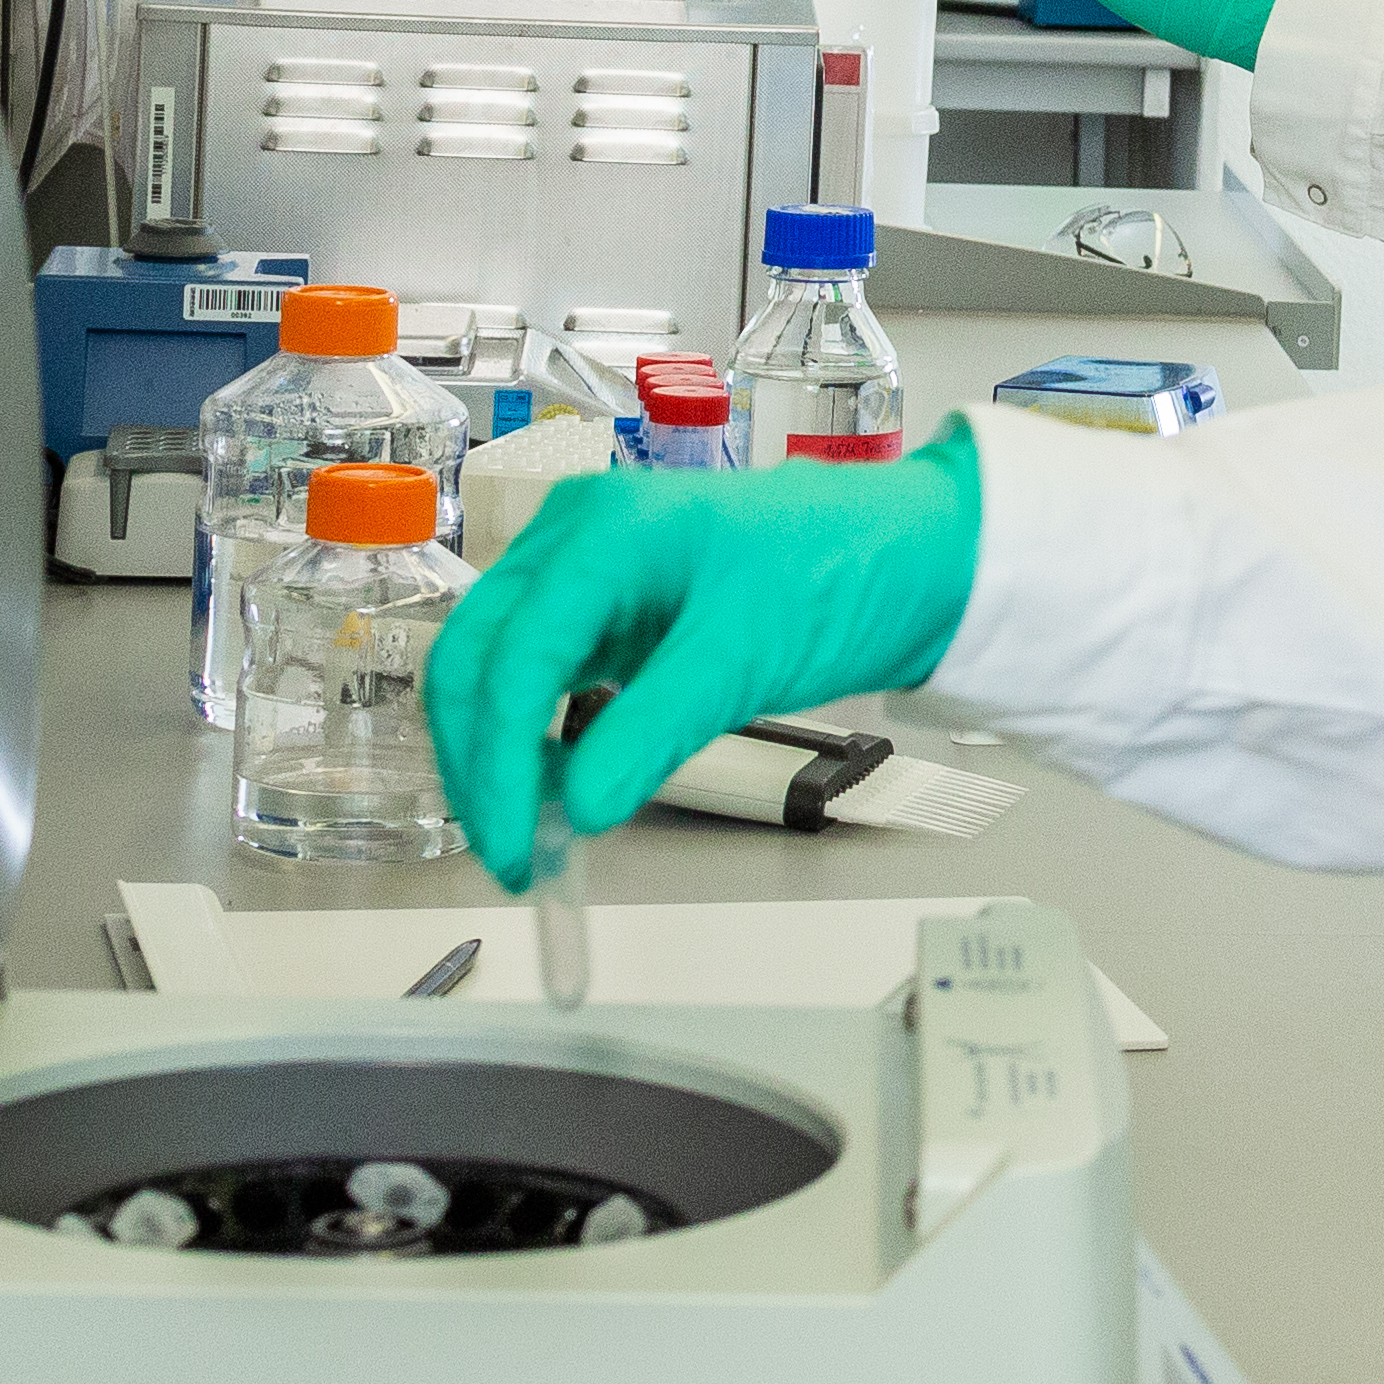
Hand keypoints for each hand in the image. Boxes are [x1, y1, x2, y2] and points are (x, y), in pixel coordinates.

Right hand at [425, 426, 985, 883]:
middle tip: (511, 854)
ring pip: (496, 667)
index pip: (509, 656)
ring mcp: (587, 569)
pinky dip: (535, 734)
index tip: (515, 845)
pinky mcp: (608, 605)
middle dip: (479, 762)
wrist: (907, 554)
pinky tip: (557, 787)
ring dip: (497, 751)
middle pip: (475, 657)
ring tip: (529, 834)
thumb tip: (578, 810)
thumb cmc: (841, 567)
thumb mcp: (744, 657)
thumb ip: (652, 733)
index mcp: (603, 529)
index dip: (498, 761)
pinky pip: (540, 672)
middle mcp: (576, 537)